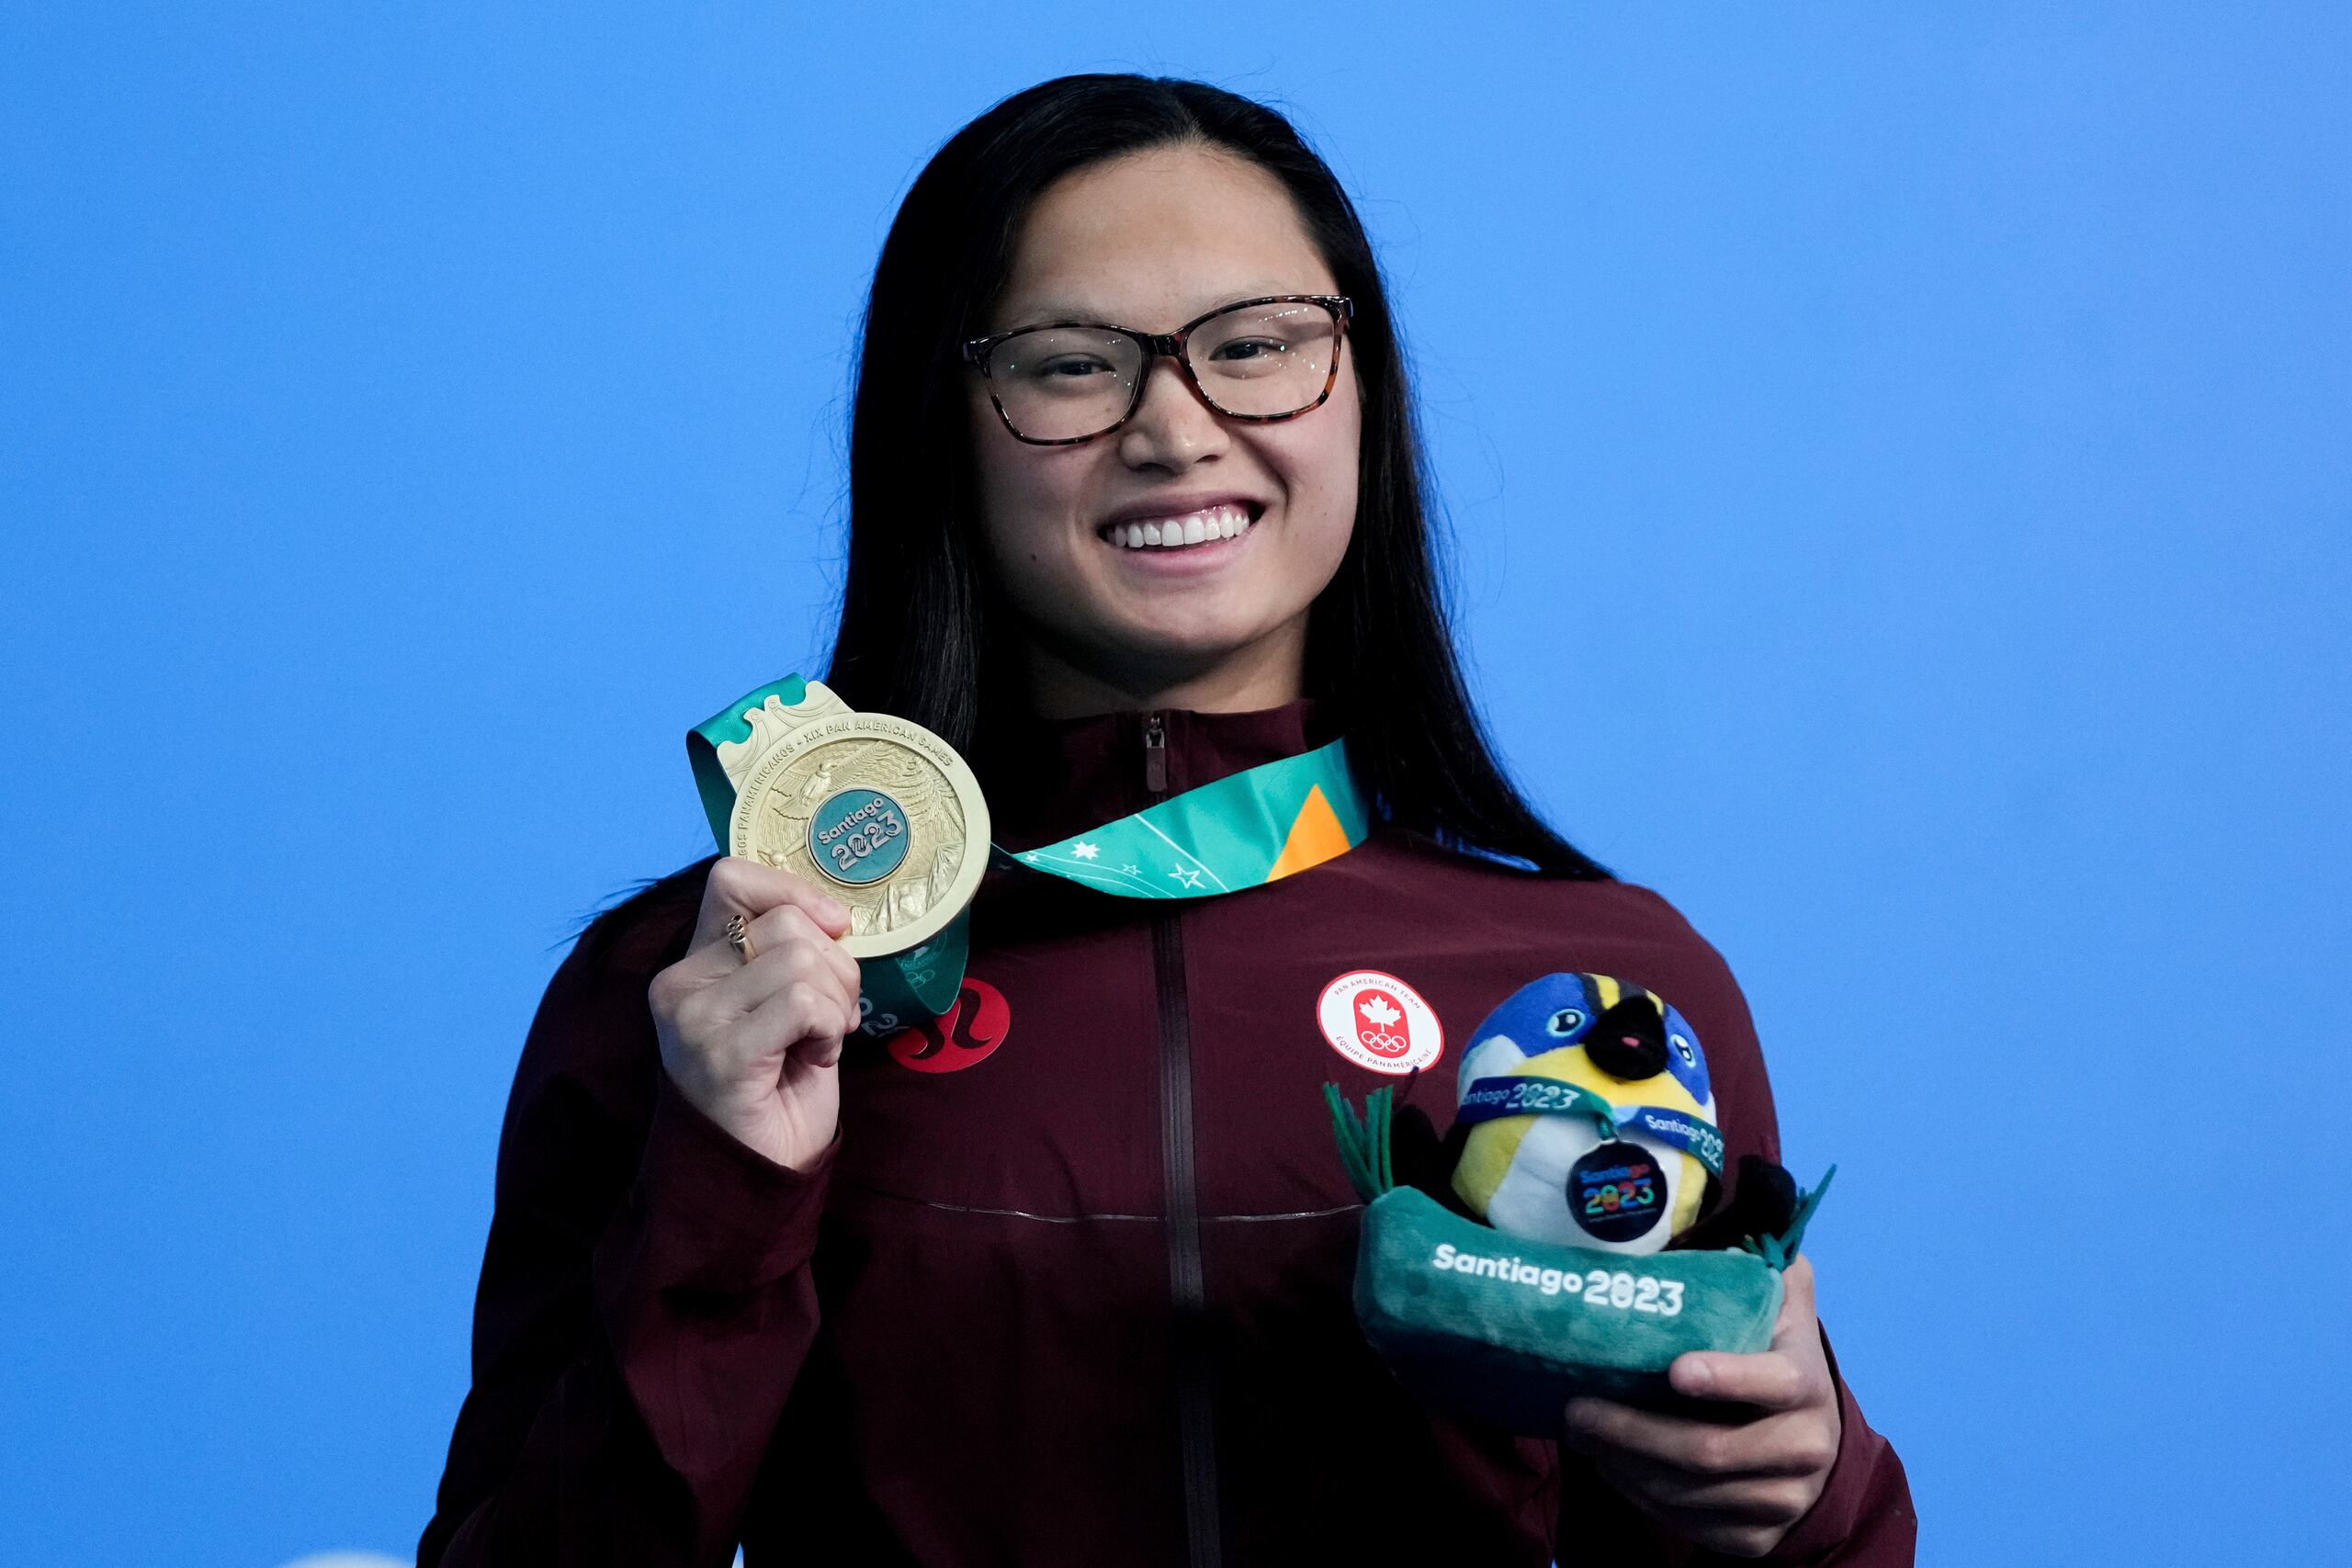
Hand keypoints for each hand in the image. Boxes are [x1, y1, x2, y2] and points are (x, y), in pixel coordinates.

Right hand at [647, 858, 862, 1170]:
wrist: (755, 1173)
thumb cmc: (777, 1086)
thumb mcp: (782, 1002)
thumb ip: (791, 951)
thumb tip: (832, 911)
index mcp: (692, 964)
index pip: (731, 878)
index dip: (793, 892)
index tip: (833, 927)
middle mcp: (680, 984)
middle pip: (786, 923)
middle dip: (837, 966)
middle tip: (832, 1015)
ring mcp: (695, 1018)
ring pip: (801, 961)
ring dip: (837, 1003)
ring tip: (821, 1039)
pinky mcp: (721, 1052)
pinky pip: (805, 1004)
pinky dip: (830, 1029)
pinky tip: (815, 1058)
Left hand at [1562, 1256, 1841, 1558]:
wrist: (1812, 1442)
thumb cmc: (1776, 1358)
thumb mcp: (1782, 1308)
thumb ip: (1767, 1264)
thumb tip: (1743, 1212)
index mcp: (1806, 1382)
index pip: (1774, 1382)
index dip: (1726, 1378)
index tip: (1673, 1370)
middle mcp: (1805, 1447)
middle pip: (1708, 1450)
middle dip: (1631, 1432)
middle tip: (1576, 1411)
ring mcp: (1784, 1499)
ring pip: (1689, 1494)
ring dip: (1624, 1467)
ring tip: (1582, 1435)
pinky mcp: (1759, 1537)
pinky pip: (1690, 1526)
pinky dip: (1640, 1499)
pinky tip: (1611, 1468)